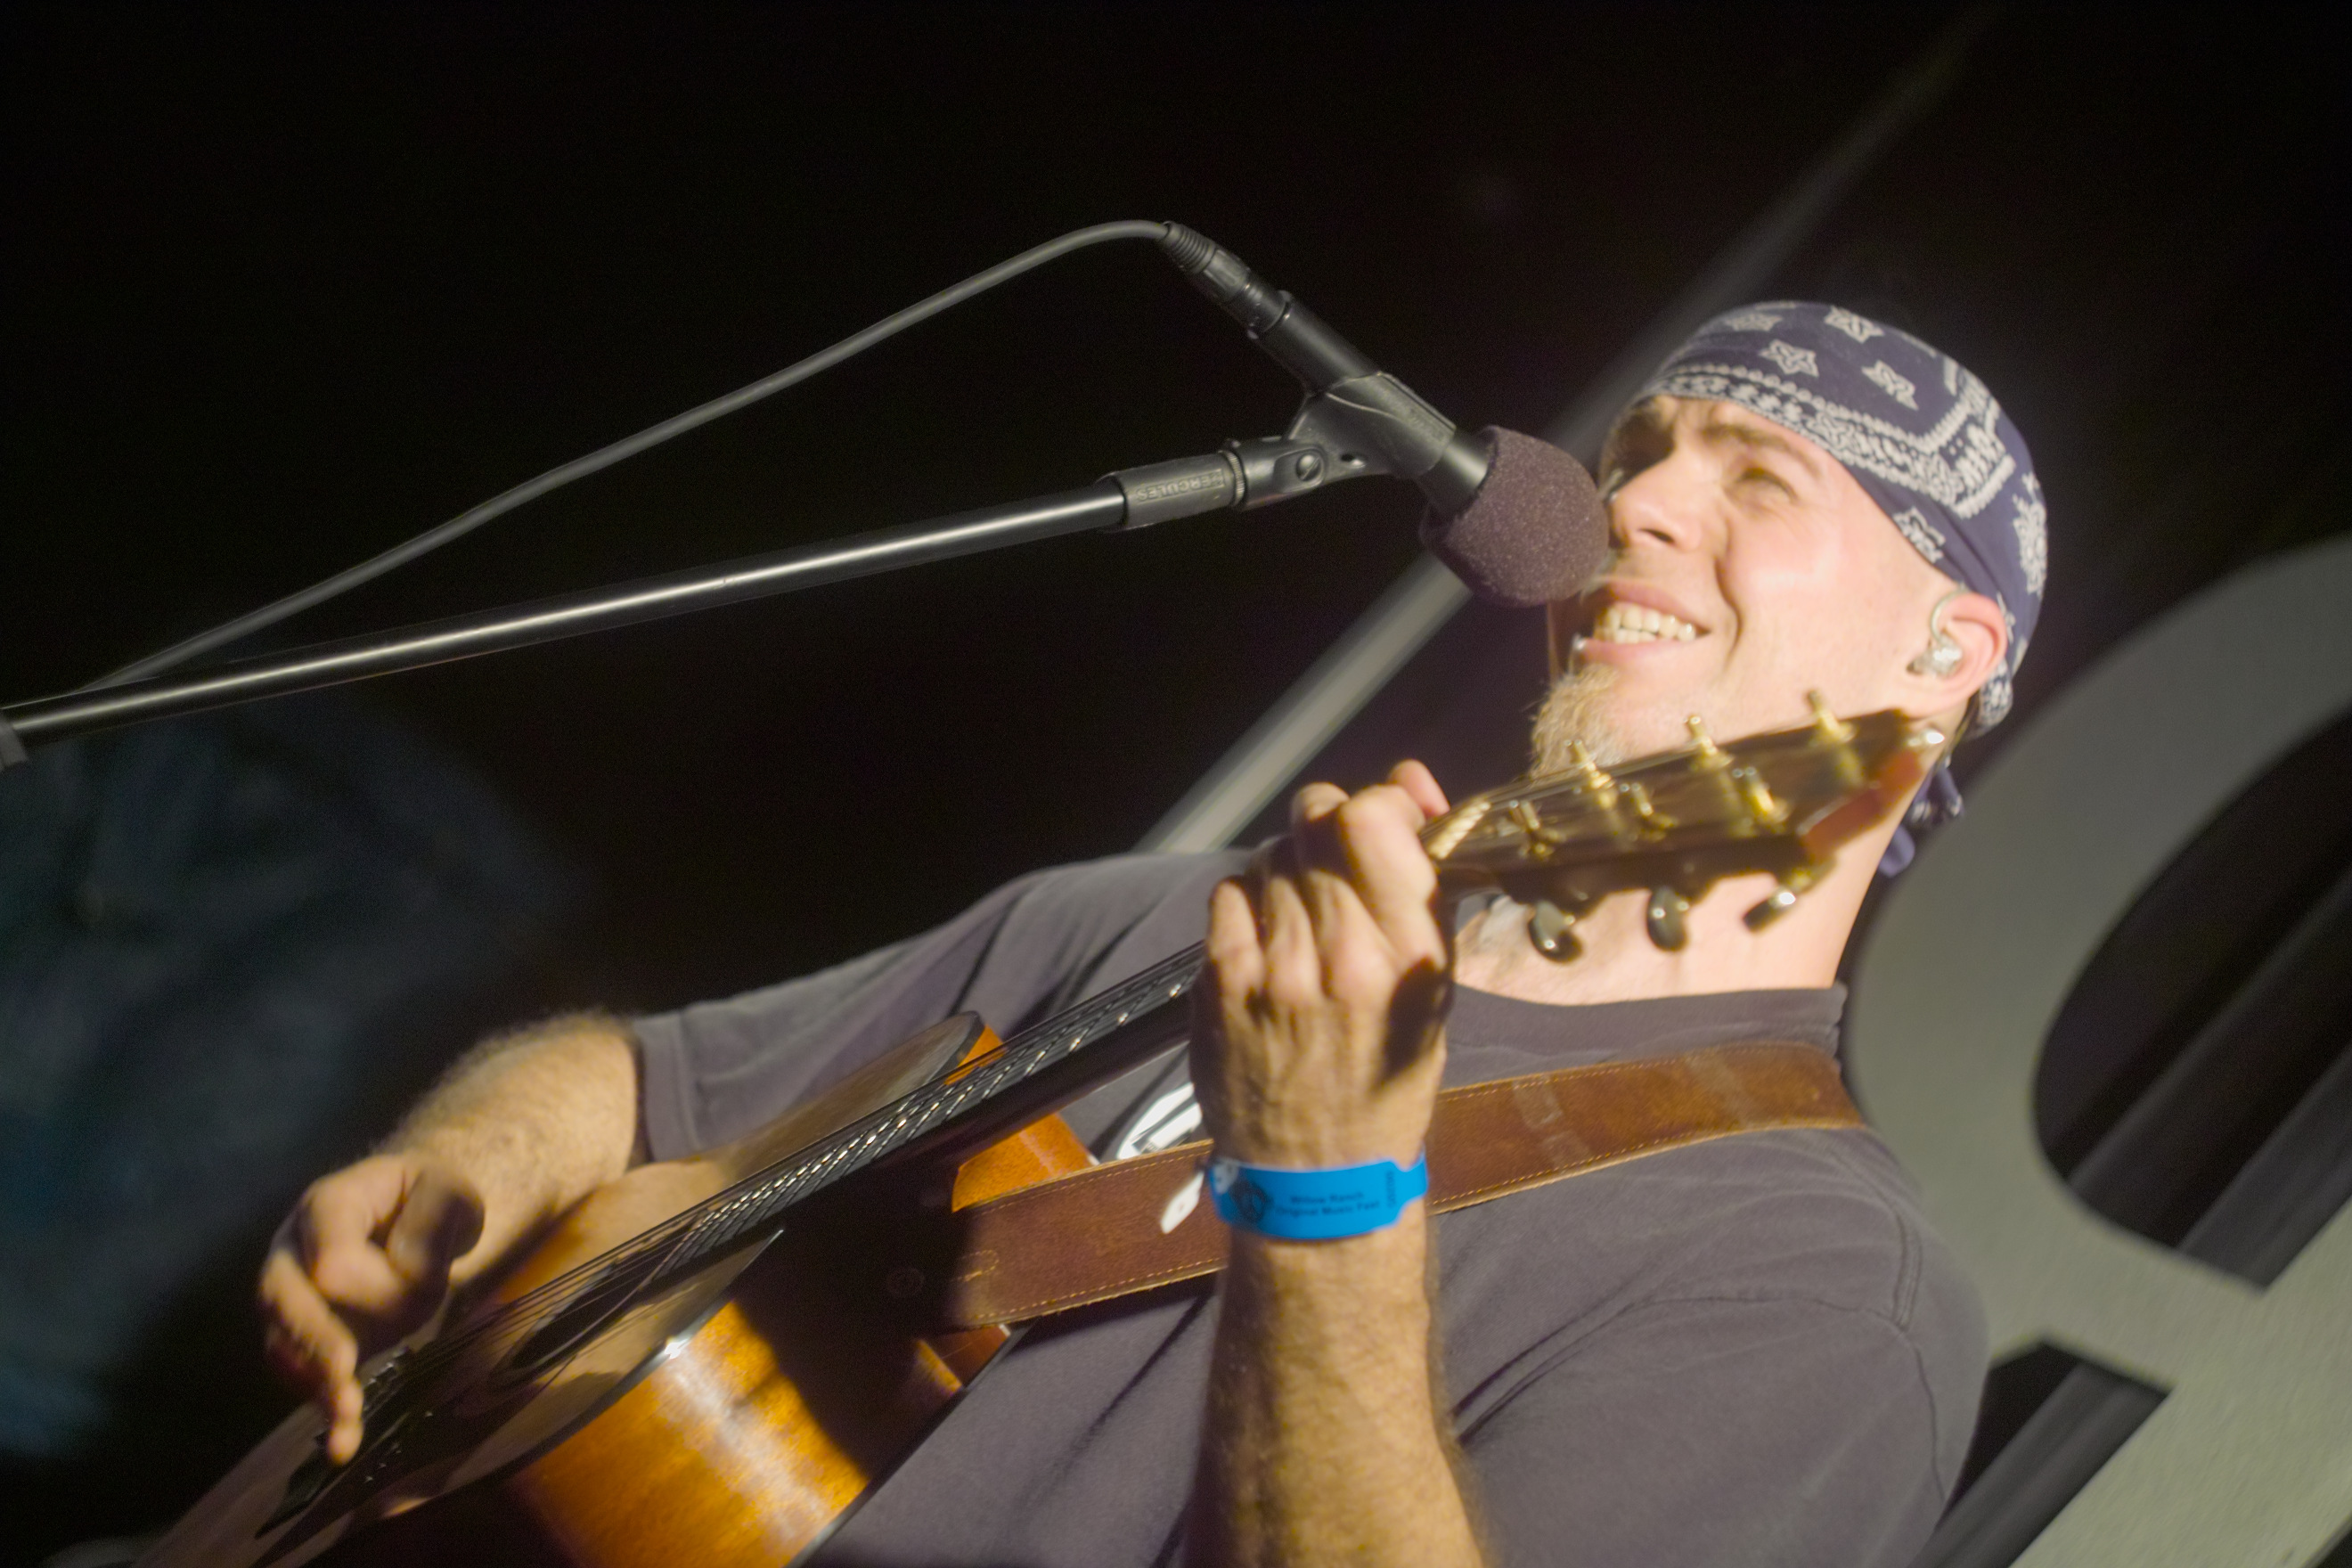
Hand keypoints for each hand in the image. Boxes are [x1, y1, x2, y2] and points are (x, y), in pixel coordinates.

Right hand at [258, 1153, 484, 1461]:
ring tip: (345, 1429)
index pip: (330, 1253)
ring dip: (316, 1386)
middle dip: (316, 1342)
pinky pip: (299, 1372)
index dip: (366, 1282)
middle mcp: (292, 1251)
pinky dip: (321, 1405)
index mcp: (328, 1205)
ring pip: (284, 1344)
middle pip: (284, 1300)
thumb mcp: (448, 1191)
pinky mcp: (303, 1336)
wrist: (410, 1211)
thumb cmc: (429, 1196)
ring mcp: (288, 1296)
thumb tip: (407, 1269)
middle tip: (344, 1373)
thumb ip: (431, 1222)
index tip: (414, 1297)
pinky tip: (343, 1441)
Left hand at [1193, 761, 1453, 1174]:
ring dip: (1288, 869)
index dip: (1374, 801)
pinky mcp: (1224, 983)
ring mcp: (1278, 970)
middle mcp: (1345, 957)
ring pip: (1272, 856)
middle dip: (1327, 830)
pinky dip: (1247, 902)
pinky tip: (1265, 940)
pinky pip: (1230, 893)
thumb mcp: (1436, 989)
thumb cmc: (1387, 1076)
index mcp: (1411, 957)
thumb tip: (1408, 780)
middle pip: (1316, 827)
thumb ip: (1422, 881)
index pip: (1370, 821)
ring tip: (1301, 917)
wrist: (1320, 1173)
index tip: (1381, 818)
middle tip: (1332, 864)